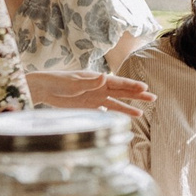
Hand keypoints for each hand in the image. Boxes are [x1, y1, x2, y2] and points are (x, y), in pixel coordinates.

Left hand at [27, 69, 153, 114]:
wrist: (42, 89)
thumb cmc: (57, 81)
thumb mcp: (73, 82)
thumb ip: (90, 81)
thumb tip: (105, 76)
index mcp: (97, 79)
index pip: (118, 83)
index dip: (132, 85)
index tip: (145, 88)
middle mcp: (99, 88)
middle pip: (122, 92)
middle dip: (137, 95)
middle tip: (153, 98)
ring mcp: (94, 98)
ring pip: (115, 103)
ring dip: (128, 107)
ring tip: (141, 114)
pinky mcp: (87, 106)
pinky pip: (104, 111)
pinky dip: (113, 114)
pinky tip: (122, 118)